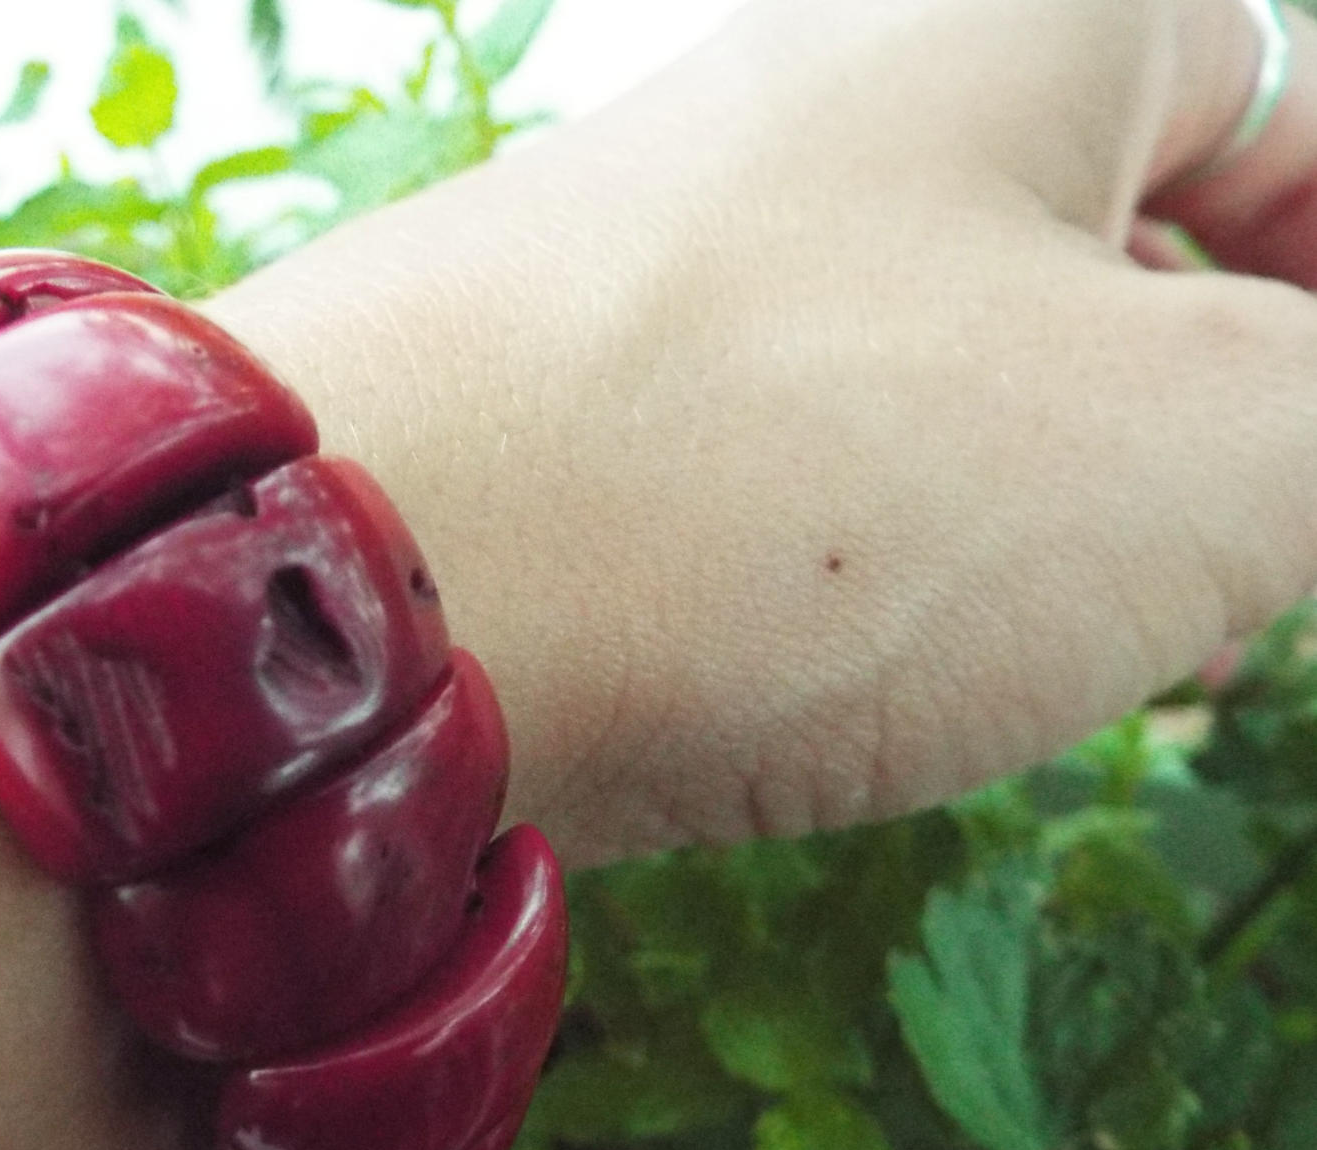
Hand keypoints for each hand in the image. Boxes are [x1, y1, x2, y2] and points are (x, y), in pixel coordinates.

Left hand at [210, 0, 1316, 864]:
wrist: (344, 597)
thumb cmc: (787, 487)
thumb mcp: (1202, 453)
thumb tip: (1299, 421)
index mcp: (996, 31)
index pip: (1261, 91)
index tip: (1309, 449)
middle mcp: (802, 115)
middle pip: (1086, 236)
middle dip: (1194, 413)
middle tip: (1219, 575)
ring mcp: (655, 267)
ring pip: (923, 374)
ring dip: (1029, 514)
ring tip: (1065, 653)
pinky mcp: (548, 416)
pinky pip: (770, 469)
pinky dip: (858, 564)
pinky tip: (857, 670)